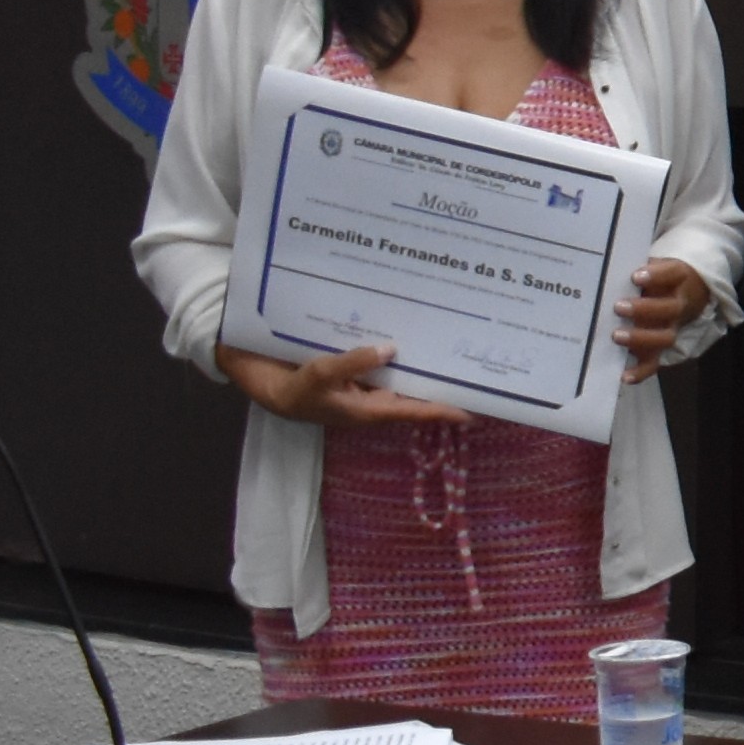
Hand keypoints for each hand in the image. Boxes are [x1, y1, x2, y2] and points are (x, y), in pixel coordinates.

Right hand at [217, 339, 460, 430]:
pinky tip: (414, 333)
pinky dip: (400, 354)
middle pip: (417, 393)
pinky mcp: (358, 374)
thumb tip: (390, 349)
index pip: (416, 411)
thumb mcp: (321, 375)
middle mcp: (375, 400)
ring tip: (455, 347)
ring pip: (404, 377)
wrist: (268, 386)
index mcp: (371, 410)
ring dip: (424, 364)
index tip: (475, 412)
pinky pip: (386, 365)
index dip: (445, 411)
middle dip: (443, 384)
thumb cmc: (296, 389)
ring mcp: (368, 387)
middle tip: (475, 370)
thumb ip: (354, 363)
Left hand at [614, 257, 709, 380]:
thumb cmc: (658, 277)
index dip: (656, 276)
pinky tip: (624, 375)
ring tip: (616, 336)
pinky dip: (640, 371)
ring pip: (664, 337)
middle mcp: (677, 305)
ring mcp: (671, 328)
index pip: (672, 274)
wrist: (685, 292)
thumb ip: (633, 267)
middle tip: (619, 307)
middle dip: (644, 309)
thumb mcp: (652, 266)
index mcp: (677, 279)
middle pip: (669, 309)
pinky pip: (654, 361)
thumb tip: (602, 269)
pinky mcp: (660, 348)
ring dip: (641, 338)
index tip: (636, 276)